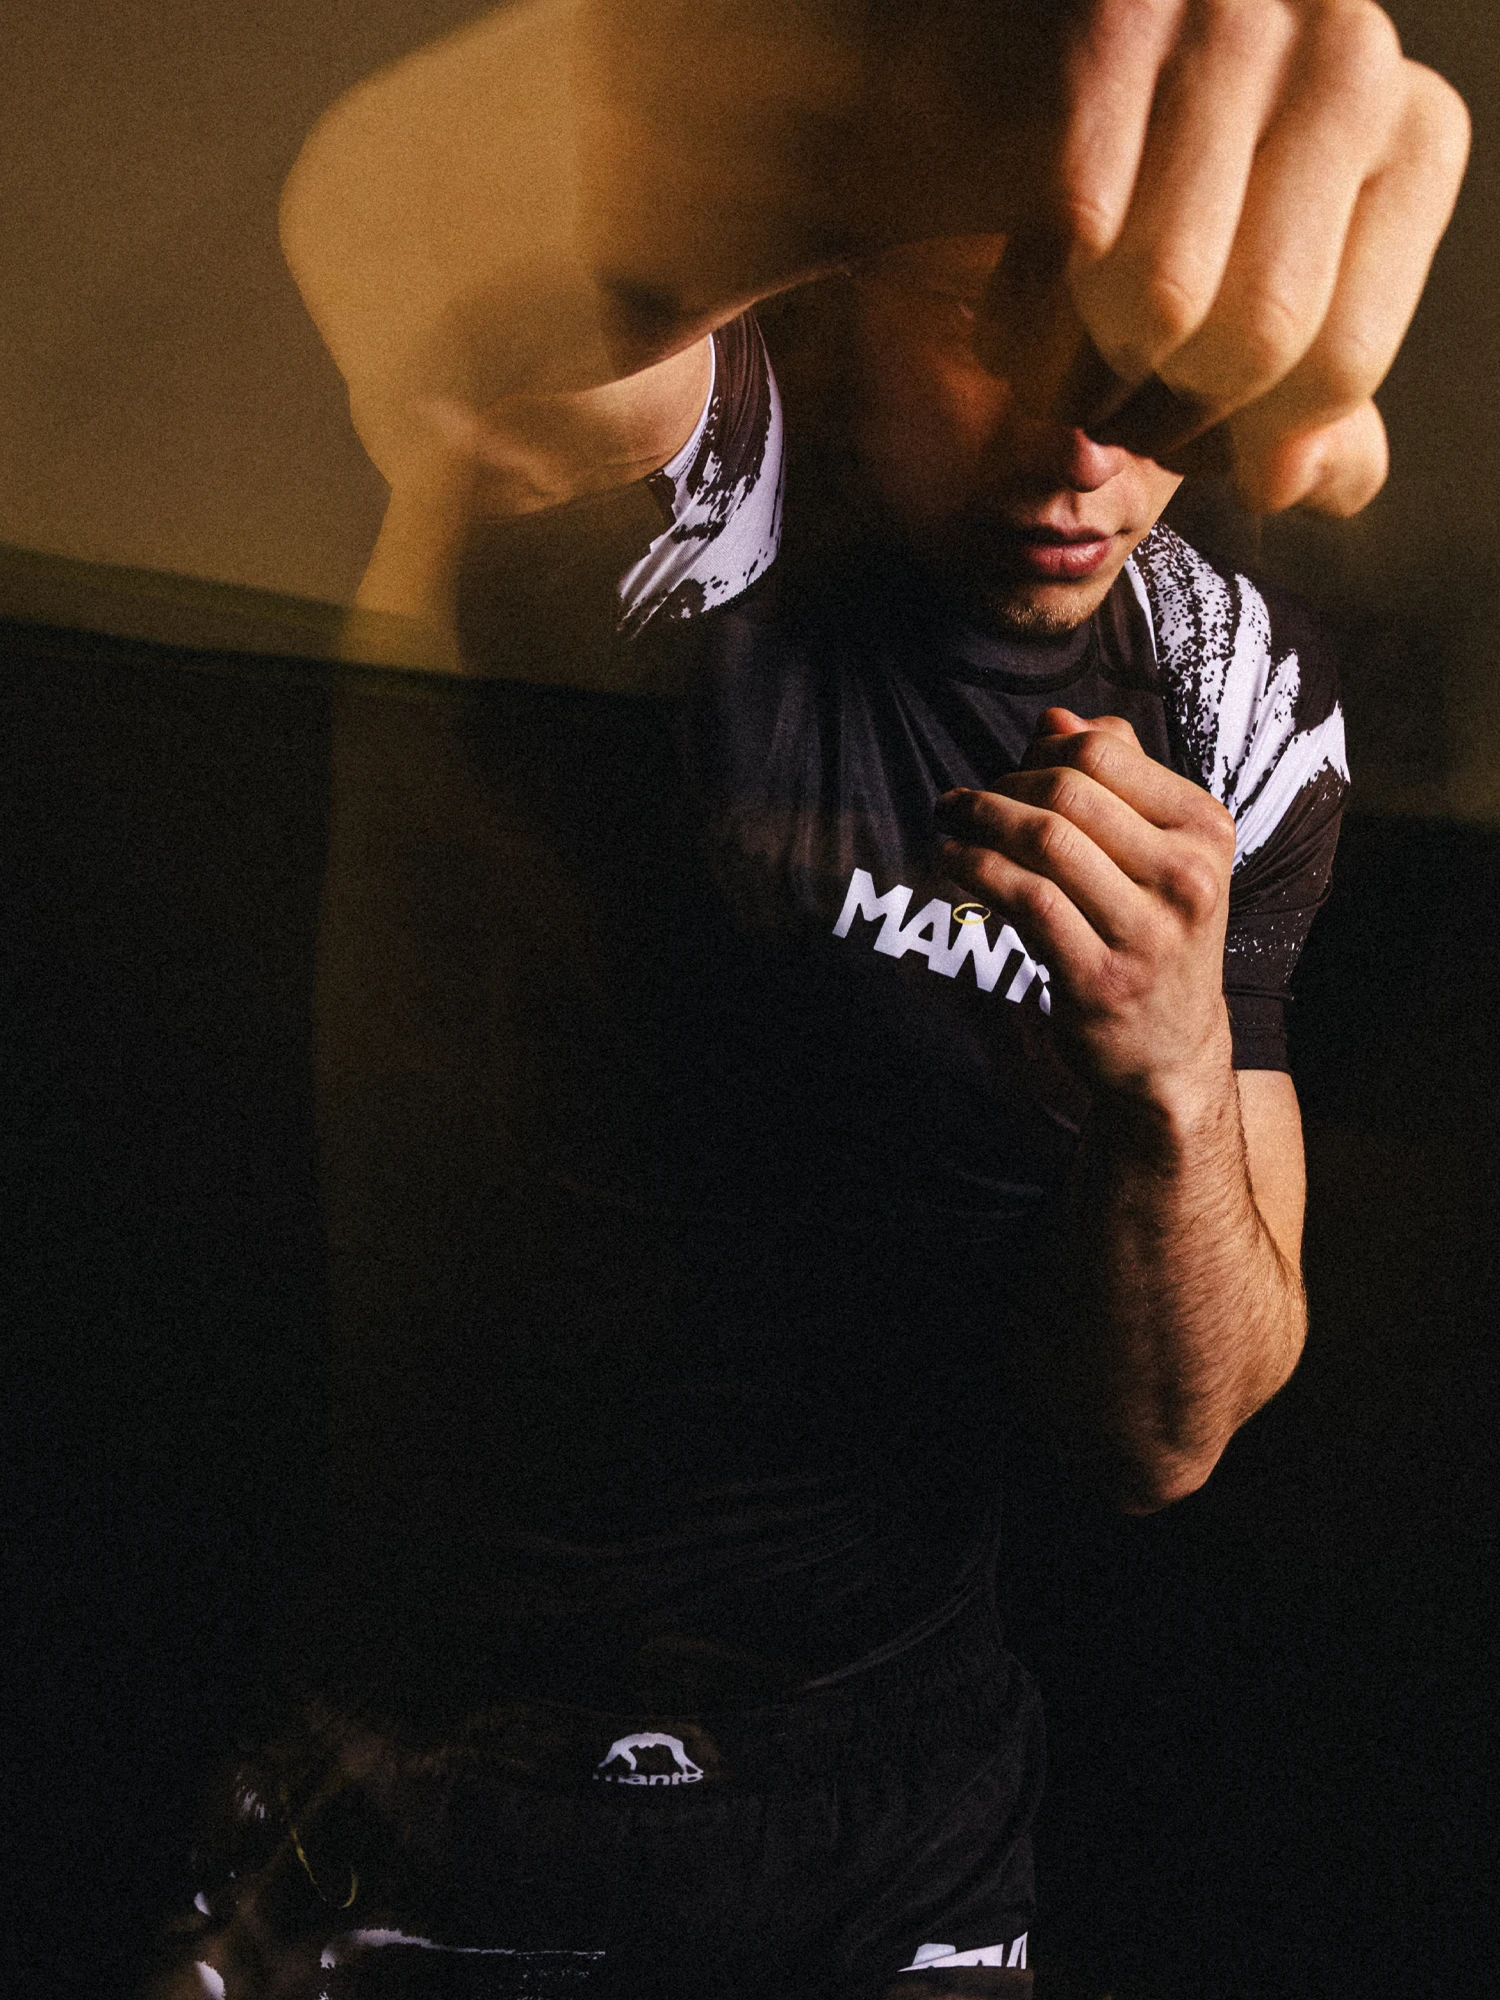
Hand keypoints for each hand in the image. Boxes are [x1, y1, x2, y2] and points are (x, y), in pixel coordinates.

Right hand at [896, 0, 1469, 514]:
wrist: (1034, 64)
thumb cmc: (1166, 191)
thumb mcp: (1264, 292)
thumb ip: (1306, 400)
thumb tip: (1287, 481)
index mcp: (1413, 139)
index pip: (1336, 366)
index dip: (1240, 444)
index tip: (1180, 442)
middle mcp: (1351, 59)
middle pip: (1252, 340)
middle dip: (1156, 417)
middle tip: (1107, 420)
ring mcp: (1237, 22)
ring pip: (1158, 300)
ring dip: (1081, 379)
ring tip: (1056, 377)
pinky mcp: (1116, 15)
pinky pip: (1070, 233)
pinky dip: (1022, 315)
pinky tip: (1009, 321)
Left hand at [935, 708, 1236, 1109]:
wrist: (1171, 1049)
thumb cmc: (1154, 934)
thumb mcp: (1159, 851)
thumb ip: (1116, 779)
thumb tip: (1056, 717)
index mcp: (1205, 830)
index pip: (1106, 752)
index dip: (1042, 749)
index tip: (1009, 768)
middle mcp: (1187, 877)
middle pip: (1068, 791)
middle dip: (1001, 785)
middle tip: (965, 801)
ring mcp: (1147, 932)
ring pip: (1043, 840)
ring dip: (979, 821)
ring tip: (949, 821)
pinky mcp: (1100, 979)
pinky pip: (1025, 899)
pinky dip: (976, 870)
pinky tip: (953, 864)